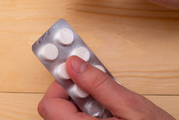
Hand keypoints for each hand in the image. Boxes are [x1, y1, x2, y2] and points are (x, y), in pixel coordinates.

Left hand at [38, 56, 174, 119]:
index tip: (75, 72)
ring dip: (83, 102)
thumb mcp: (130, 106)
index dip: (61, 84)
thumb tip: (73, 64)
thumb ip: (98, 84)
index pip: (49, 104)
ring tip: (107, 103)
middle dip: (74, 92)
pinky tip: (107, 113)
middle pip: (55, 109)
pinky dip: (88, 112)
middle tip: (95, 87)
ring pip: (67, 115)